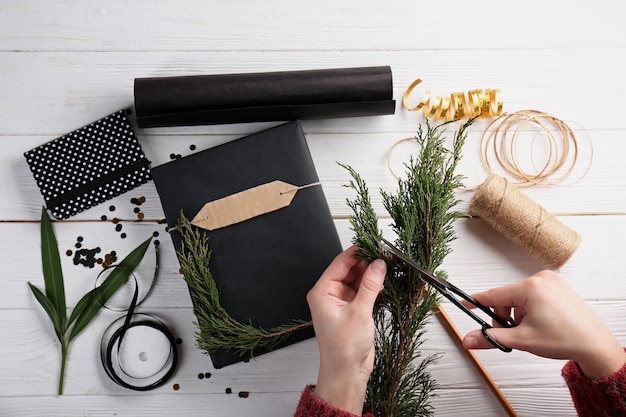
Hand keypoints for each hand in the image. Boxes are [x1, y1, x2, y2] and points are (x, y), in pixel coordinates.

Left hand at [306, 245, 385, 413]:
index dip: (357, 252)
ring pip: (359, 280)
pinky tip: (386, 283)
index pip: (340, 263)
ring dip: (373, 275)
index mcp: (322, 292)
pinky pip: (364, 292)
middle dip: (367, 263)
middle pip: (350, 270)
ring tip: (389, 266)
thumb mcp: (359, 312)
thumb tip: (379, 264)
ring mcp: (342, 302)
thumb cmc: (343, 348)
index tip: (372, 243)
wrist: (347, 373)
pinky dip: (374, 287)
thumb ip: (370, 286)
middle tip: (386, 255)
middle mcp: (330, 295)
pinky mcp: (353, 310)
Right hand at [462, 270, 625, 378]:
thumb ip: (492, 338)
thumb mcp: (522, 340)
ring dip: (518, 314)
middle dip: (505, 316)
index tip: (463, 303)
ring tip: (532, 329)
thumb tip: (469, 339)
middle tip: (513, 334)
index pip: (493, 294)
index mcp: (531, 288)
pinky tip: (540, 322)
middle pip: (507, 297)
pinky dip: (530, 309)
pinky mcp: (557, 286)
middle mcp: (541, 279)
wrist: (595, 344)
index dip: (476, 301)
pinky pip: (532, 295)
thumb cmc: (565, 339)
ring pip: (519, 298)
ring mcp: (551, 281)